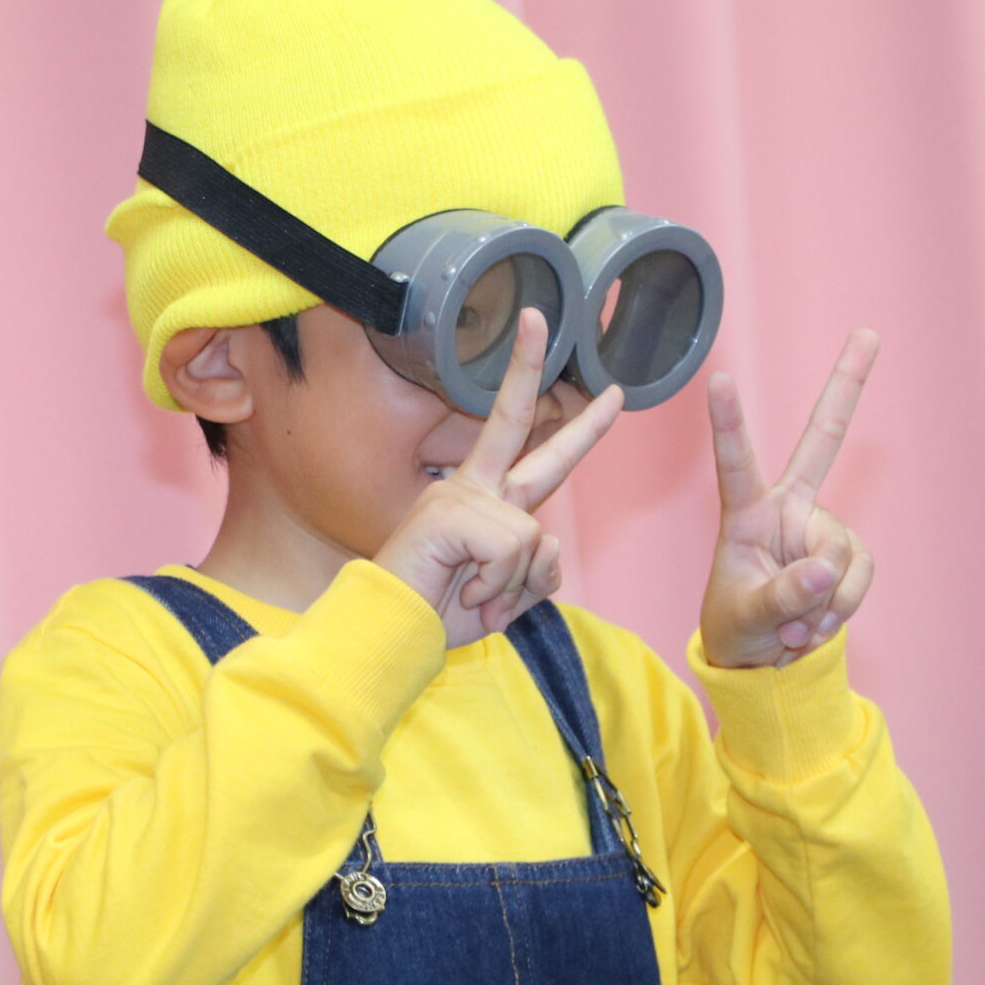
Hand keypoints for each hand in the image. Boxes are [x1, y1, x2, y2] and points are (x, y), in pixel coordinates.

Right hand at [375, 307, 624, 649]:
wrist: (391, 633)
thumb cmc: (439, 615)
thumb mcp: (505, 595)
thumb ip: (537, 570)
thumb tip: (548, 541)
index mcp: (484, 499)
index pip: (526, 444)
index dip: (561, 411)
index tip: (592, 374)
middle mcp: (470, 487)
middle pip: (517, 422)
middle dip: (537, 375)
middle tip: (575, 351)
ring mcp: (457, 496)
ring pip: (531, 532)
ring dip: (513, 584)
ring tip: (478, 599)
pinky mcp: (447, 512)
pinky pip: (511, 547)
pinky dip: (498, 586)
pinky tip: (468, 597)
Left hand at [698, 329, 879, 668]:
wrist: (764, 659)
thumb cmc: (738, 624)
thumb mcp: (746, 618)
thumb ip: (782, 597)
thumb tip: (824, 572)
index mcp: (746, 512)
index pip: (736, 461)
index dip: (729, 423)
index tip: (717, 379)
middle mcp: (789, 507)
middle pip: (824, 439)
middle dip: (848, 385)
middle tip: (868, 332)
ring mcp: (823, 528)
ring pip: (837, 555)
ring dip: (818, 602)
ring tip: (790, 626)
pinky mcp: (850, 555)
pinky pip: (857, 579)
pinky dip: (838, 609)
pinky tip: (814, 625)